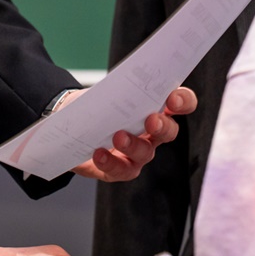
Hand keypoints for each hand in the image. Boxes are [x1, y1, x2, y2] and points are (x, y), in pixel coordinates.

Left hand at [69, 86, 197, 181]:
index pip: (182, 102)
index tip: (173, 99)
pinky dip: (110, 162)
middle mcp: (152, 131)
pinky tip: (99, 154)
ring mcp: (138, 152)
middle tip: (151, 120)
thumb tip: (118, 86)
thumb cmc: (94, 105)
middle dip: (163, 126)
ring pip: (146, 152)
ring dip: (134, 145)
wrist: (71, 126)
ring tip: (118, 137)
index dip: (183, 101)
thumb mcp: (104, 92)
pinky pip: (121, 170)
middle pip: (169, 131)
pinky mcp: (120, 169)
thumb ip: (116, 89)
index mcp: (155, 106)